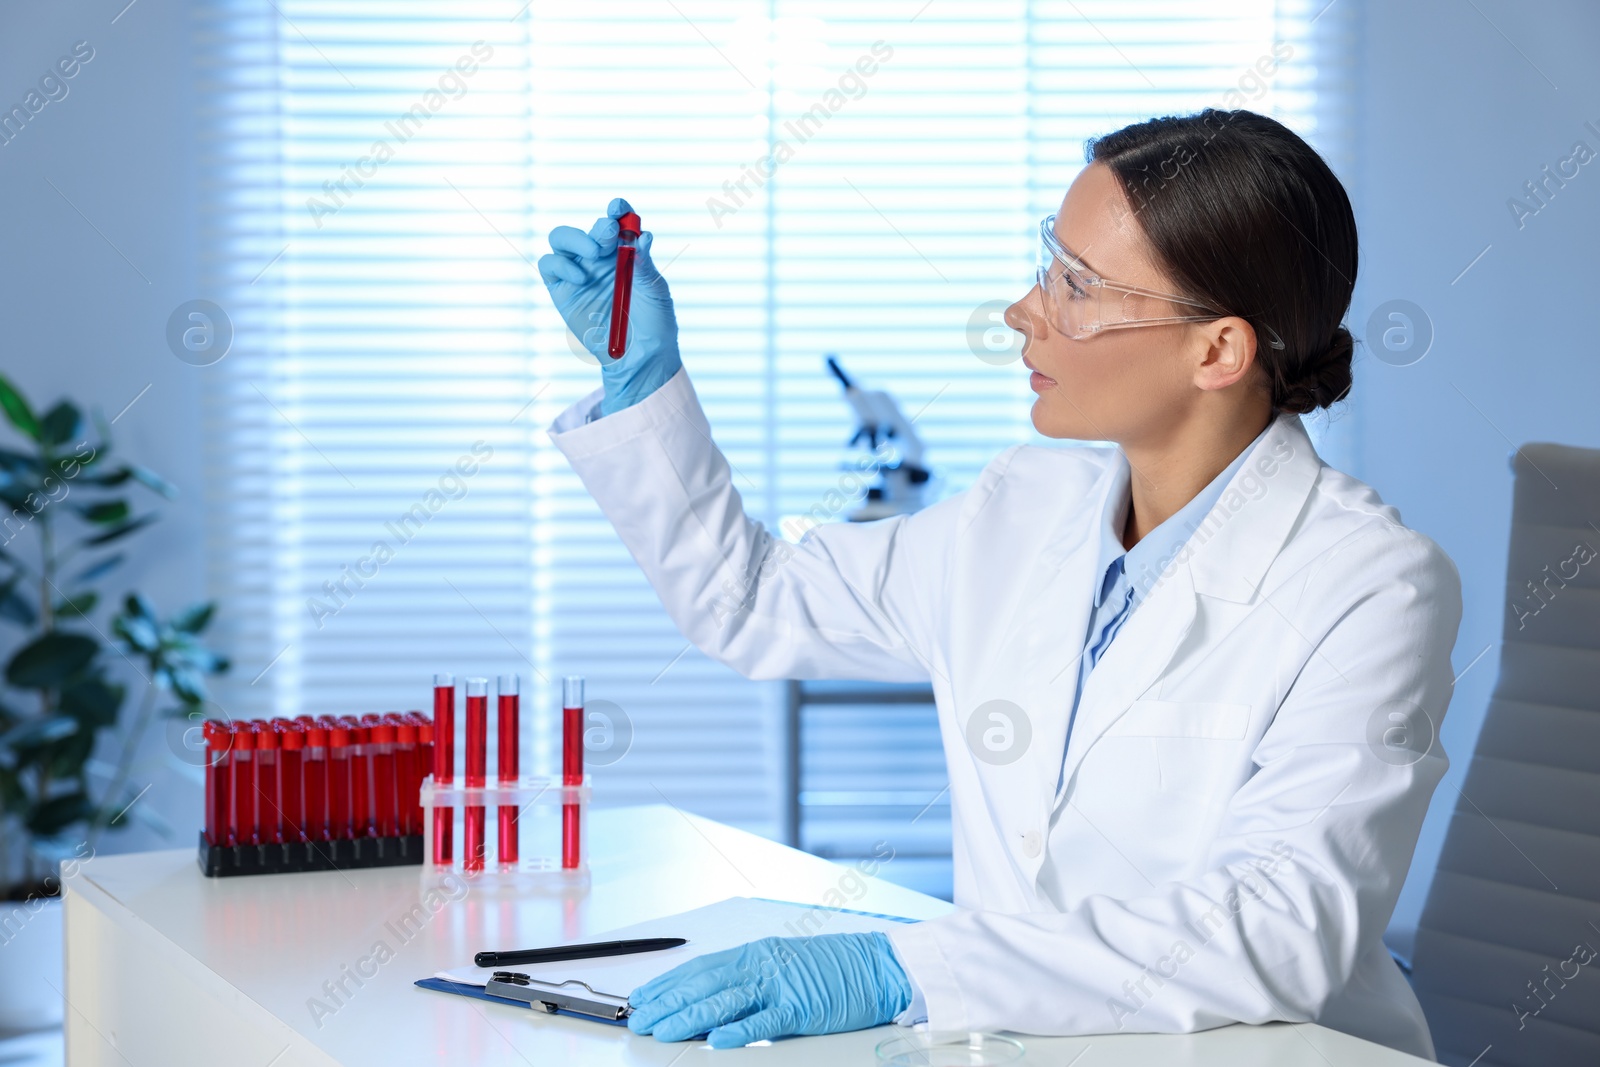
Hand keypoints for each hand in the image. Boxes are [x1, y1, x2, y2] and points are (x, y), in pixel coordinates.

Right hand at [537, 197, 682, 415]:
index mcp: (626, 252)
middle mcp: (600, 258)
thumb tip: (642, 237)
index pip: (617, 221)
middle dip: (599, 227)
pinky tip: (582, 278)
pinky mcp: (562, 290)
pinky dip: (561, 264)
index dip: (616, 210)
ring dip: (576, 239)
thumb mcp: (655, 292)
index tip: (617, 207)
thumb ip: (645, 264)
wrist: (639, 358)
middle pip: (590, 229)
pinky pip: (550, 265)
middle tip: (609, 235)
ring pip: (561, 239)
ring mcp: (579, 272)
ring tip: (594, 255)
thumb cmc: (654, 324)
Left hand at [626, 932, 911, 1048]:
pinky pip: (764, 1020)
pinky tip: (716, 1040)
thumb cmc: (832, 968)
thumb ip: (749, 982)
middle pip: (704, 984)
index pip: (699, 968)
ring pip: (724, 1001)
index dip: (667, 983)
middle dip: (667, 1002)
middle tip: (640, 1020)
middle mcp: (761, 964)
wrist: (876, 965)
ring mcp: (780, 984)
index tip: (642, 996)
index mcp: (754, 953)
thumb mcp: (783, 966)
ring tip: (662, 1030)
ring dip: (689, 1017)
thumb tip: (711, 1006)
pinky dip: (738, 1031)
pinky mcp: (800, 1006)